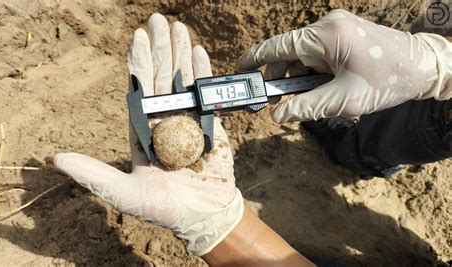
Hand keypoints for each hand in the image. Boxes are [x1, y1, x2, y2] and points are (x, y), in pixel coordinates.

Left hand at [54, 13, 242, 255]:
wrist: (202, 216)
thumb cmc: (164, 208)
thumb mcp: (124, 193)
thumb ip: (94, 174)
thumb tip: (57, 159)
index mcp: (144, 130)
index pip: (138, 90)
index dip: (138, 64)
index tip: (137, 38)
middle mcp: (164, 120)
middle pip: (161, 78)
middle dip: (160, 49)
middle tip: (159, 20)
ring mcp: (187, 120)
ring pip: (183, 81)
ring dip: (181, 54)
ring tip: (180, 28)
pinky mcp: (208, 125)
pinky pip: (205, 95)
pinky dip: (203, 74)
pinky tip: (199, 52)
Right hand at [237, 9, 451, 121]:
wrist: (423, 68)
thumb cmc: (387, 80)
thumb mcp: (342, 100)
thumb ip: (305, 108)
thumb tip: (276, 115)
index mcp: (326, 35)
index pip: (278, 46)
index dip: (255, 58)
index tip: (239, 70)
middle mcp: (328, 26)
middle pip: (289, 53)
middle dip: (282, 79)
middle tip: (276, 104)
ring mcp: (336, 29)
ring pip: (303, 57)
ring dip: (300, 79)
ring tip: (310, 100)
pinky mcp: (343, 36)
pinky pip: (317, 55)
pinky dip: (313, 73)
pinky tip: (322, 89)